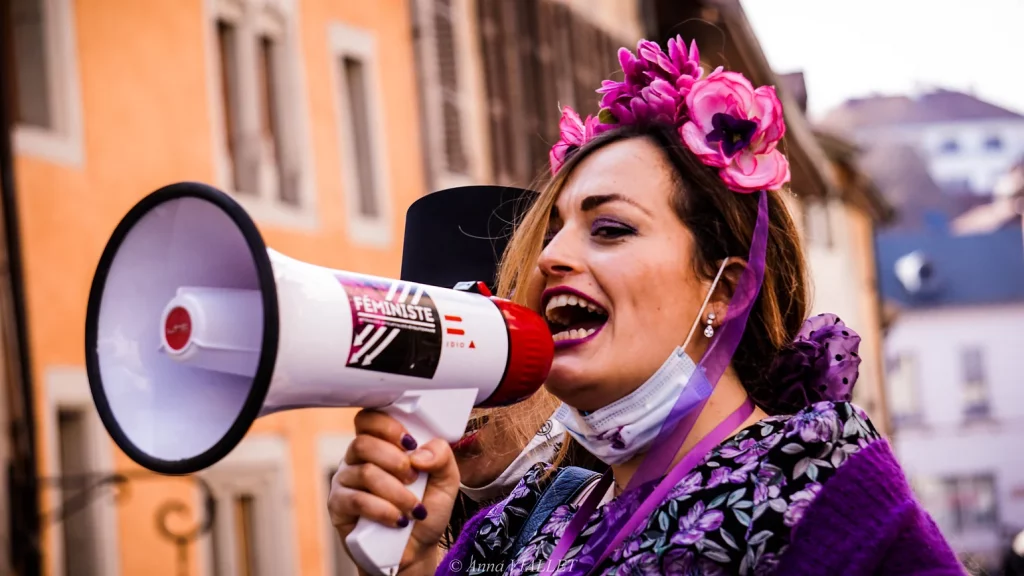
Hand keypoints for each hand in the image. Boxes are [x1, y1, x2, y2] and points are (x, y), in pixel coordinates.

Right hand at [329, 408, 460, 572]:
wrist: (415, 548)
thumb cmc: (426, 508)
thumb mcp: (447, 480)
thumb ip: (442, 456)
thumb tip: (418, 453)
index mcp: (381, 444)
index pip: (369, 418)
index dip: (387, 426)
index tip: (410, 443)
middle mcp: (358, 458)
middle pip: (363, 443)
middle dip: (395, 461)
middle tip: (414, 478)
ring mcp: (345, 481)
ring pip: (364, 472)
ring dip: (395, 491)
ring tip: (413, 507)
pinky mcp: (338, 506)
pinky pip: (356, 500)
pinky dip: (383, 510)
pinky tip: (398, 520)